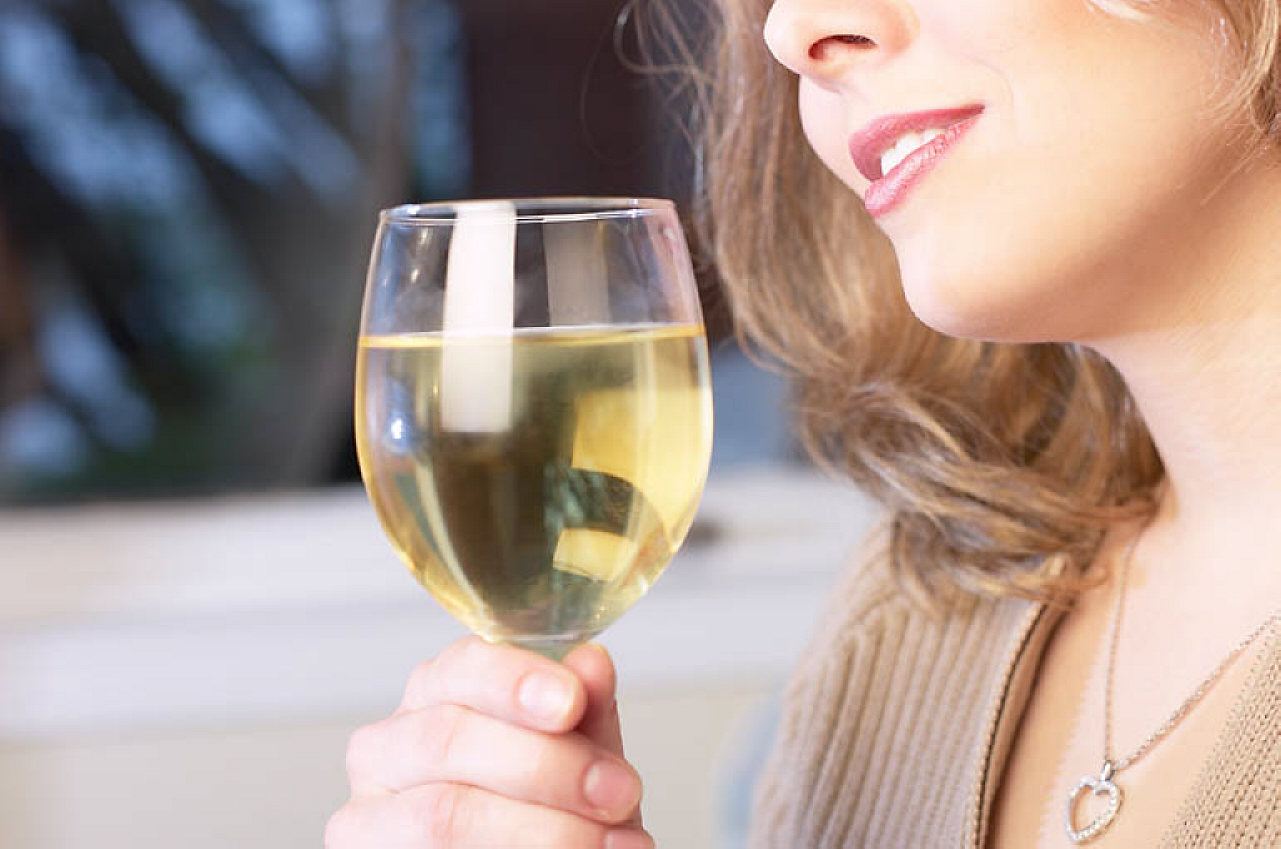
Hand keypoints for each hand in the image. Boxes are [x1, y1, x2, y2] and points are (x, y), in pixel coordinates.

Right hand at [325, 637, 651, 847]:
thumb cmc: (546, 802)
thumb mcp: (575, 750)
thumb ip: (583, 709)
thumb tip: (592, 662)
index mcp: (435, 694)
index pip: (461, 667)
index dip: (516, 680)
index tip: (572, 701)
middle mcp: (387, 747)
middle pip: (449, 739)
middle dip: (547, 765)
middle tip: (620, 792)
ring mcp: (370, 813)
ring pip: (445, 812)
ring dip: (546, 828)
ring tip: (615, 842)